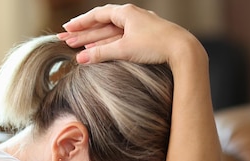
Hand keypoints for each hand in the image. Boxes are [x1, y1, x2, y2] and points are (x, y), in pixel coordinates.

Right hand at [59, 4, 199, 65]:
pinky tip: (101, 50)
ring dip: (95, 40)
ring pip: (112, 33)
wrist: (183, 51)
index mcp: (126, 13)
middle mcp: (132, 17)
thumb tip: (80, 59)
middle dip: (84, 33)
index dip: (80, 23)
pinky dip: (110, 45)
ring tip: (79, 47)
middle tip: (66, 40)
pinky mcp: (146, 38)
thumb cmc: (156, 46)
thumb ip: (101, 54)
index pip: (97, 15)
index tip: (66, 29)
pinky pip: (122, 39)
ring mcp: (140, 27)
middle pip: (102, 24)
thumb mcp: (124, 50)